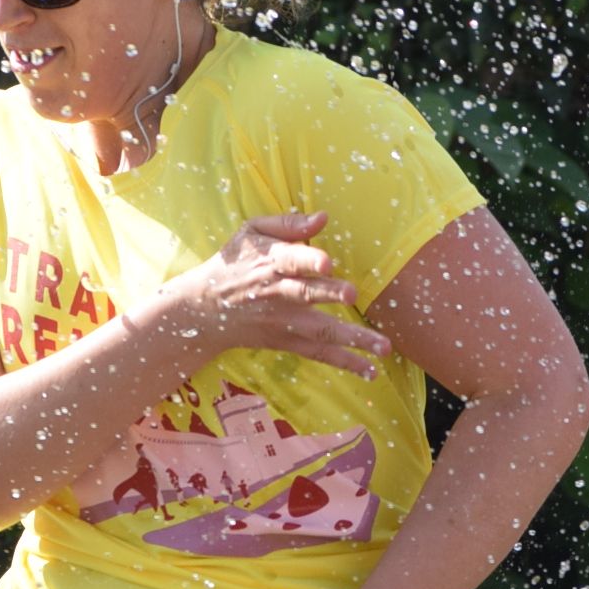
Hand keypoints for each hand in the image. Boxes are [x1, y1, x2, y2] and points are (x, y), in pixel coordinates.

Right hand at [144, 211, 387, 378]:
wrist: (205, 309)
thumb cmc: (234, 263)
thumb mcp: (251, 232)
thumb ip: (287, 224)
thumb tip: (322, 218)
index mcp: (271, 261)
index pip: (290, 259)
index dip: (307, 260)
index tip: (326, 263)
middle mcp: (279, 293)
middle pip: (306, 294)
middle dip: (330, 293)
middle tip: (352, 294)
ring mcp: (285, 321)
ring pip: (320, 330)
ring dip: (353, 338)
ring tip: (383, 346)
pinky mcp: (288, 341)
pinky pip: (319, 353)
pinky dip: (346, 362)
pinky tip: (372, 371)